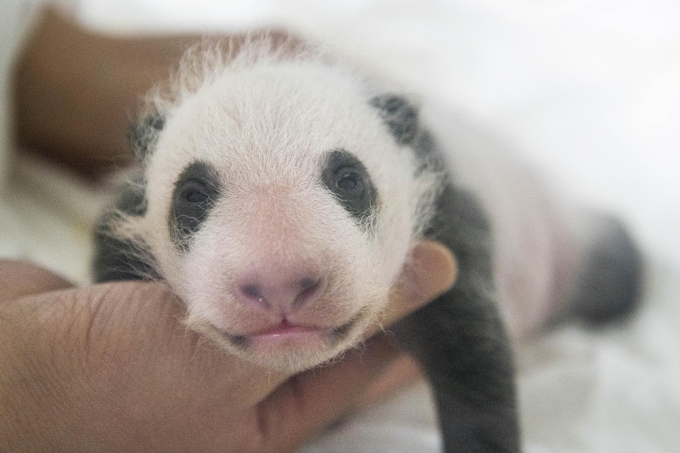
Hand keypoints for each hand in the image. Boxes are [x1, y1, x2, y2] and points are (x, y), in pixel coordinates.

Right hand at [0, 240, 455, 452]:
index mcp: (259, 434)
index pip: (354, 371)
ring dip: (296, 262)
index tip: (433, 271)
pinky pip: (222, 284)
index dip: (399, 322)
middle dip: (347, 283)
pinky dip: (243, 254)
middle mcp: (232, 401)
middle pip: (312, 334)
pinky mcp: (162, 321)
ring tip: (337, 214)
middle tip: (390, 230)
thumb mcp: (234, 360)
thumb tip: (438, 272)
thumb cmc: (108, 386)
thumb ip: (333, 318)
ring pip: (266, 304)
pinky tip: (266, 219)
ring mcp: (196, 360)